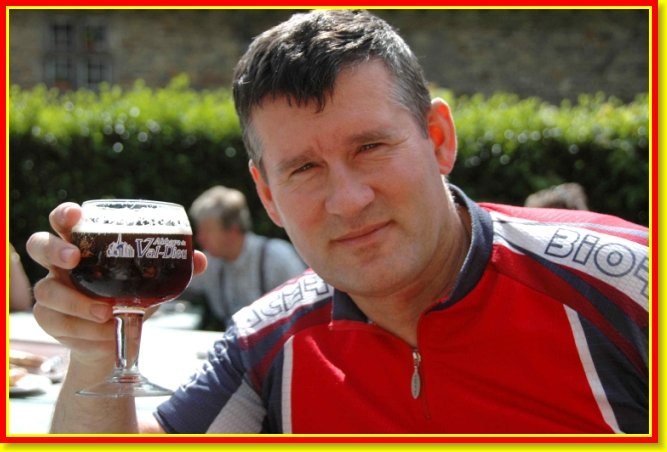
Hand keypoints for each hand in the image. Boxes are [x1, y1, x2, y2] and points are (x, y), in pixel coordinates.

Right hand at [26, 202, 207, 364]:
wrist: (110, 340)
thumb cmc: (128, 299)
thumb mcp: (151, 283)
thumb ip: (175, 269)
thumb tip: (201, 259)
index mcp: (84, 246)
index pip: (64, 221)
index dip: (64, 214)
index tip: (75, 215)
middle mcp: (61, 265)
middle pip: (39, 245)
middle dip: (54, 249)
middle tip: (74, 260)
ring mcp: (52, 291)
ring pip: (46, 290)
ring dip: (75, 302)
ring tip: (105, 313)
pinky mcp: (49, 319)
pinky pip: (54, 320)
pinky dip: (81, 328)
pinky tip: (103, 331)